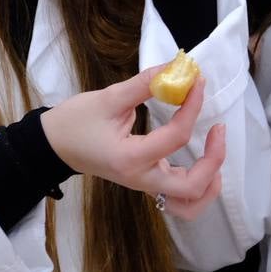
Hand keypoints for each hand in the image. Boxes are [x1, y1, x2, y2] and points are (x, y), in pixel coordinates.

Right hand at [41, 64, 224, 220]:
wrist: (52, 146)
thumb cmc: (75, 122)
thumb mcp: (108, 98)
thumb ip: (145, 84)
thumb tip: (177, 67)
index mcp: (130, 159)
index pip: (177, 137)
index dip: (194, 106)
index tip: (197, 82)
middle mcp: (140, 179)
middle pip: (192, 188)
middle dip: (214, 160)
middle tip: (218, 129)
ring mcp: (144, 185)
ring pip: (188, 204)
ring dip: (209, 183)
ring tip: (215, 151)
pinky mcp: (146, 182)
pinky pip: (179, 197)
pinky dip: (198, 184)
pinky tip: (202, 159)